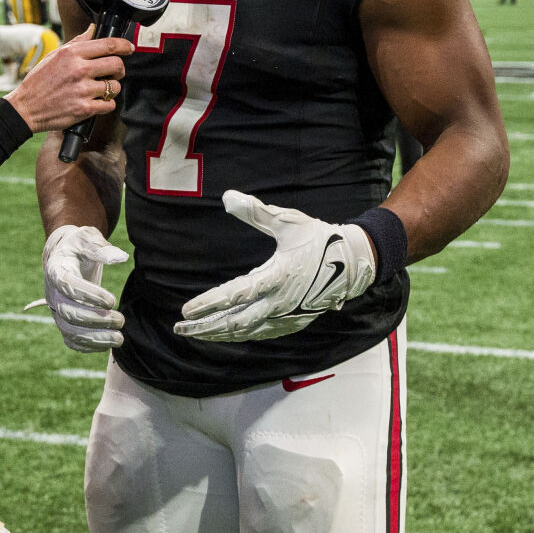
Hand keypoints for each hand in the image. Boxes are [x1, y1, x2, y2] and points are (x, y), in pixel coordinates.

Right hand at [8, 25, 129, 133]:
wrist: (26, 107)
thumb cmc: (39, 81)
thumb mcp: (54, 55)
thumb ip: (76, 42)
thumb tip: (92, 29)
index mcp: (72, 54)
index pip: (108, 44)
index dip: (124, 46)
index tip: (128, 48)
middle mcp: (79, 70)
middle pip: (117, 65)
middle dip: (119, 69)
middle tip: (114, 72)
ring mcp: (83, 90)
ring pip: (115, 87)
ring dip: (112, 88)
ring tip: (102, 89)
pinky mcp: (84, 109)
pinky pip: (109, 105)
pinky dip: (106, 104)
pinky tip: (97, 102)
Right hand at [41, 223, 127, 350]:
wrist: (66, 256)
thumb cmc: (79, 246)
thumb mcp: (88, 238)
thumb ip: (101, 247)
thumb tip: (121, 258)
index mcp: (57, 271)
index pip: (68, 287)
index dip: (89, 296)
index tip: (112, 300)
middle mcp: (53, 294)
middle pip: (69, 313)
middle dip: (96, 320)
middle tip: (121, 320)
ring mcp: (56, 311)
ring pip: (70, 331)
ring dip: (96, 338)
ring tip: (120, 338)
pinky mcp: (64, 323)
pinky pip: (72, 341)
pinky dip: (89, 347)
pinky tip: (109, 344)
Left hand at [174, 191, 376, 342]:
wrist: (353, 263)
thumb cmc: (319, 239)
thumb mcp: (287, 222)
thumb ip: (256, 212)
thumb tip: (227, 197)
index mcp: (277, 278)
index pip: (235, 296)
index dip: (209, 304)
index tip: (186, 310)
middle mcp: (280, 303)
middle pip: (235, 322)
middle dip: (205, 327)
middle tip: (180, 328)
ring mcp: (287, 316)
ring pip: (246, 331)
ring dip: (219, 333)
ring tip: (196, 332)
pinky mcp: (293, 322)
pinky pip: (261, 333)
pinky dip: (240, 335)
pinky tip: (225, 334)